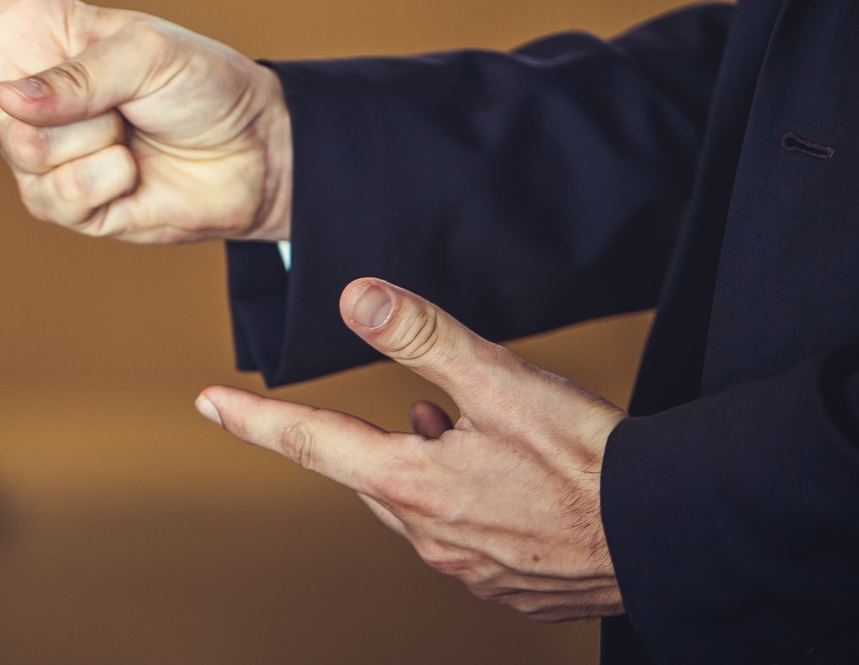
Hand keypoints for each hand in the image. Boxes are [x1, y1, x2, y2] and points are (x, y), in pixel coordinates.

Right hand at [0, 0, 290, 241]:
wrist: (250, 159)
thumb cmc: (201, 83)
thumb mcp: (151, 55)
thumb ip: (79, 73)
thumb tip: (10, 106)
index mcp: (34, 24)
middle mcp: (16, 84)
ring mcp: (28, 149)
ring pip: (32, 149)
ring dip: (99, 142)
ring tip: (135, 131)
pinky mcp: (54, 203)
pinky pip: (66, 196)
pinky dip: (112, 186)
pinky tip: (135, 175)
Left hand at [196, 278, 625, 620]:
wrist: (674, 535)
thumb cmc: (592, 459)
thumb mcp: (500, 380)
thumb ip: (421, 335)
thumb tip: (353, 295)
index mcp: (412, 484)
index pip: (310, 441)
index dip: (253, 420)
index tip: (207, 404)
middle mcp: (428, 534)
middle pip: (369, 473)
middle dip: (378, 438)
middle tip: (431, 411)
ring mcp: (468, 567)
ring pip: (416, 504)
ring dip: (427, 466)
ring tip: (461, 432)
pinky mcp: (509, 586)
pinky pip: (463, 535)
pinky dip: (468, 501)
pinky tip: (506, 480)